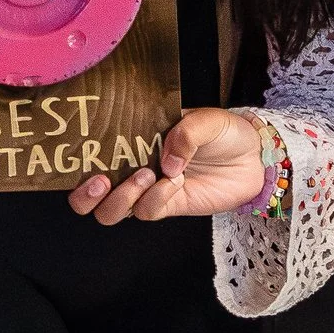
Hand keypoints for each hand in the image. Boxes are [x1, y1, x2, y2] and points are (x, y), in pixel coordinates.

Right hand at [69, 106, 265, 222]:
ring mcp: (147, 190)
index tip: (80, 155)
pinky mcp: (168, 207)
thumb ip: (185, 133)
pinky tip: (175, 181)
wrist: (256, 158)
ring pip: (111, 211)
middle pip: (88, 196)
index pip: (93, 152)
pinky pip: (148, 212)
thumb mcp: (206, 120)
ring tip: (146, 176)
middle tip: (102, 181)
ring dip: (122, 198)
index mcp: (132, 139)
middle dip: (85, 195)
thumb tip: (164, 162)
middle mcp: (132, 166)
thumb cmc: (225, 132)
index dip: (77, 158)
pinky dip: (156, 199)